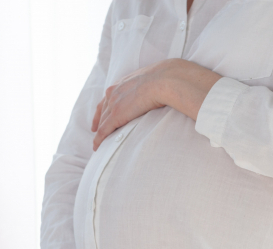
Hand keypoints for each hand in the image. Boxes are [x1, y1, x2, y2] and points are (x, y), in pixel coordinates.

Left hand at [91, 59, 221, 150]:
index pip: (111, 94)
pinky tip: (97, 146)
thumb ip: (162, 85)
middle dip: (99, 118)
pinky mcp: (116, 115)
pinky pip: (104, 130)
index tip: (103, 112)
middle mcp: (116, 91)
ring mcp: (115, 103)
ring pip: (102, 121)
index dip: (106, 105)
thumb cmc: (172, 79)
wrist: (170, 79)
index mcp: (127, 81)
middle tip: (95, 128)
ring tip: (97, 143)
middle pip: (103, 108)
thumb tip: (177, 90)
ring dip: (99, 132)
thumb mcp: (163, 79)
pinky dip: (99, 139)